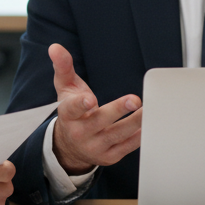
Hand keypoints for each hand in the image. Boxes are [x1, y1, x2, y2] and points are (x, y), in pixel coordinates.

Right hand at [48, 43, 141, 174]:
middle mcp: (80, 133)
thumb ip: (63, 67)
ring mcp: (95, 147)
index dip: (81, 104)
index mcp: (68, 115)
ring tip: (148, 110)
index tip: (90, 100)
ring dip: (134, 123)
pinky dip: (139, 137)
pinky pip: (126, 147)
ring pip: (117, 135)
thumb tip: (55, 47)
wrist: (71, 146)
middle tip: (134, 100)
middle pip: (99, 121)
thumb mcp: (65, 88)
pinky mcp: (109, 156)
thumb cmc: (72, 111)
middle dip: (117, 111)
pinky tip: (149, 125)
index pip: (72, 109)